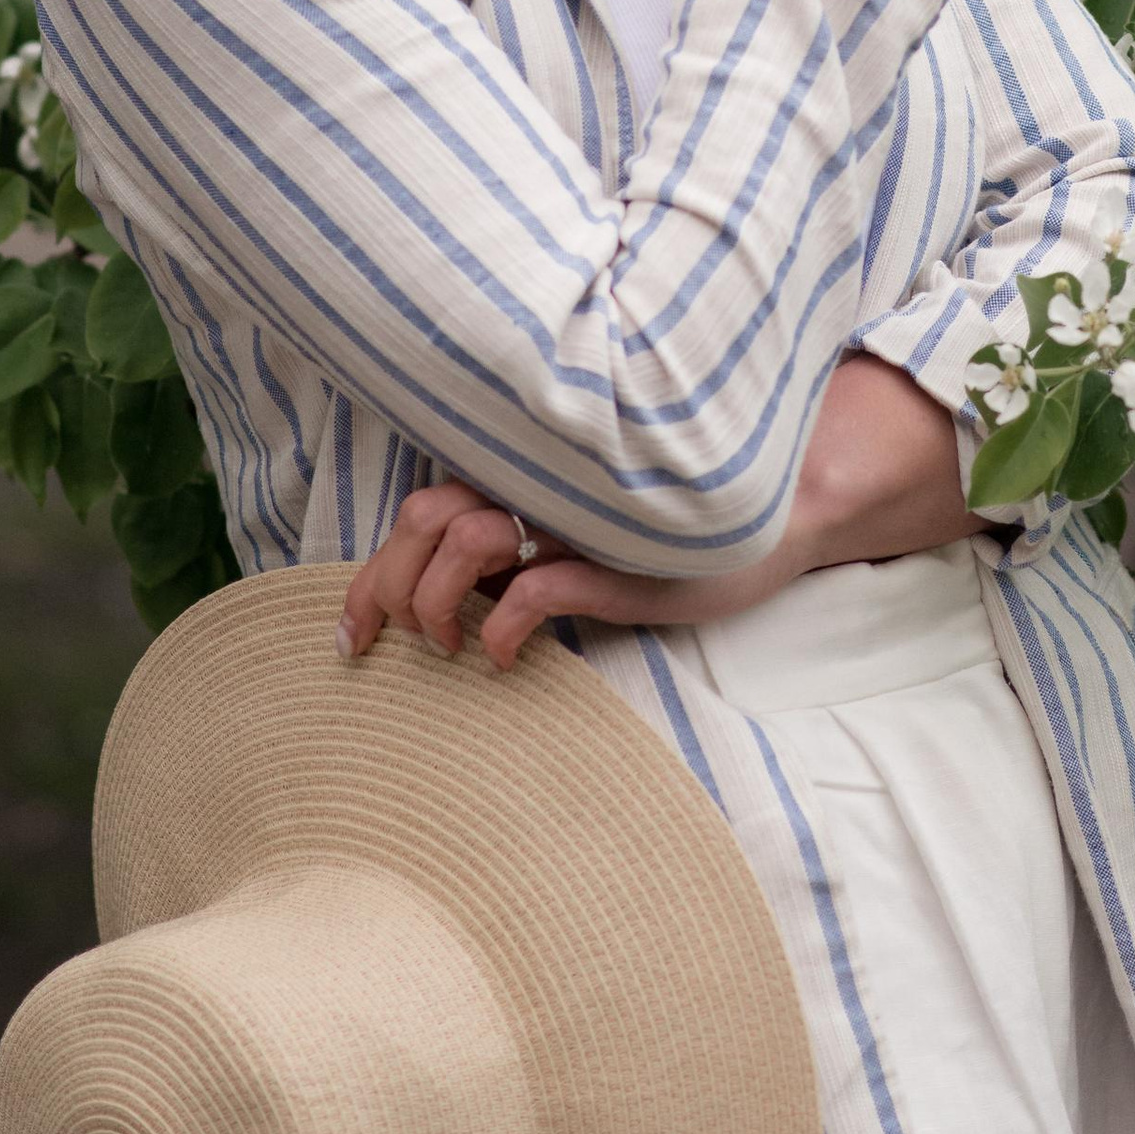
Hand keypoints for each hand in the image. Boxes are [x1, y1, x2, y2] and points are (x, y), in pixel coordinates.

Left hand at [333, 361, 977, 672]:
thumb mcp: (585, 534)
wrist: (782, 505)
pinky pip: (535, 586)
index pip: (419, 507)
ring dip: (436, 602)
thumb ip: (522, 541)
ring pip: (465, 542)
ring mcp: (578, 520)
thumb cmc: (673, 527)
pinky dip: (503, 627)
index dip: (372, 568)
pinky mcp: (618, 560)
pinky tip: (505, 657)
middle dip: (382, 587)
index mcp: (525, 476)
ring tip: (446, 645)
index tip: (352, 631)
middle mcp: (541, 486)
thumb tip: (448, 593)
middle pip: (423, 519)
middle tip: (369, 645)